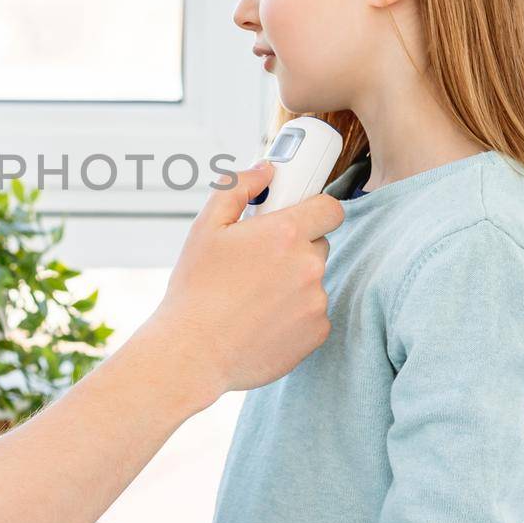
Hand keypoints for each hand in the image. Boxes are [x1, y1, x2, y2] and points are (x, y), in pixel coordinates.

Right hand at [145, 160, 342, 407]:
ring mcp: (316, 301)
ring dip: (293, 283)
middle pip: (319, 244)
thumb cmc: (195, 290)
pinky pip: (313, 314)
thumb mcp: (205, 228)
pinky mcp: (317, 332)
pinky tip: (261, 320)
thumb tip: (266, 169)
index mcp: (285, 233)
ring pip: (313, 281)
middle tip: (259, 262)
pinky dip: (294, 315)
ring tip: (253, 297)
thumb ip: (237, 187)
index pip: (330, 208)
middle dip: (295, 249)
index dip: (315, 209)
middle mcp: (308, 265)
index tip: (298, 217)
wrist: (193, 352)